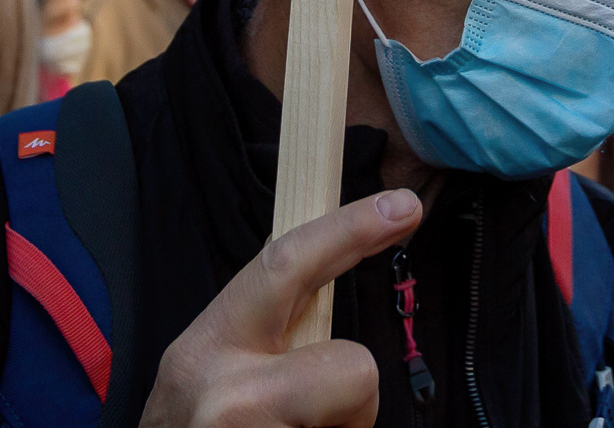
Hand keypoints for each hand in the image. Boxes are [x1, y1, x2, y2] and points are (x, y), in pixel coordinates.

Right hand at [140, 190, 422, 427]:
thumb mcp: (210, 373)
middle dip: (353, 396)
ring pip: (353, 426)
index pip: (283, 267)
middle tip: (313, 418)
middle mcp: (224, 395)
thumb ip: (265, 335)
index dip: (348, 231)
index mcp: (208, 347)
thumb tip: (327, 291)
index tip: (405, 206)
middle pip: (355, 373)